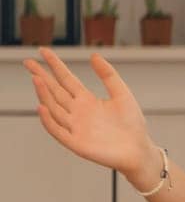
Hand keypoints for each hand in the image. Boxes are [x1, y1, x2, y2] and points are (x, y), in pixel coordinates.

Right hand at [23, 50, 160, 175]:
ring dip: (44, 94)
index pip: (66, 79)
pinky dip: (49, 120)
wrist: (138, 150)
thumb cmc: (132, 124)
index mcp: (87, 100)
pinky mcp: (76, 143)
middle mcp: (77, 112)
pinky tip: (43, 107)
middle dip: (42, 76)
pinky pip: (58, 130)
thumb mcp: (122, 95)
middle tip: (28, 61)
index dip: (55, 65)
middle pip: (55, 91)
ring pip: (54, 108)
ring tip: (37, 78)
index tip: (43, 50)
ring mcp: (75, 127)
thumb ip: (109, 75)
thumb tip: (94, 55)